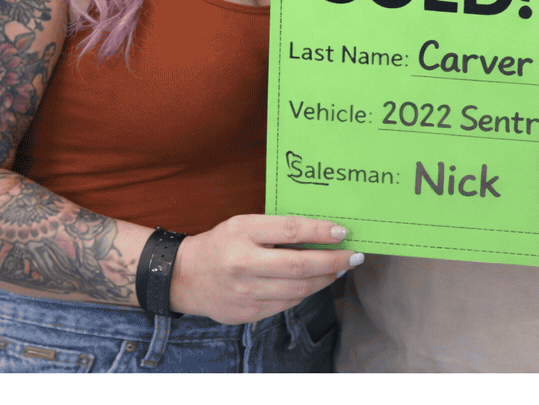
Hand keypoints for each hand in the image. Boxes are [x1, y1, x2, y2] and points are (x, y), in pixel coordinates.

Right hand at [167, 214, 362, 324]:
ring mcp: (246, 292)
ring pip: (298, 290)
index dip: (321, 231)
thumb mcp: (243, 225)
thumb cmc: (220, 244)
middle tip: (354, 256)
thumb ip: (276, 228)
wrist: (184, 277)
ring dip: (324, 279)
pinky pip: (286, 304)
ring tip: (339, 269)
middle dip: (333, 261)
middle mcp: (243, 263)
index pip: (290, 230)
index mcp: (242, 232)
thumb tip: (321, 232)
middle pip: (299, 266)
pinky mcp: (248, 313)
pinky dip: (304, 293)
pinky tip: (314, 283)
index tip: (343, 231)